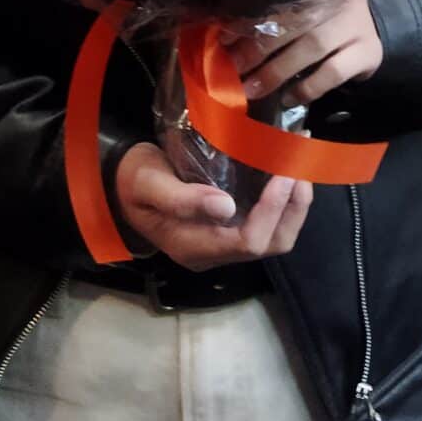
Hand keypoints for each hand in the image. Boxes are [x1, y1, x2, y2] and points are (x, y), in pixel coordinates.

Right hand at [115, 144, 312, 270]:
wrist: (120, 186)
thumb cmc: (133, 182)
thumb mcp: (149, 184)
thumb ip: (182, 198)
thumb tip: (226, 207)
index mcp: (193, 247)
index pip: (248, 241)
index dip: (272, 210)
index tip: (284, 173)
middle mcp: (214, 254)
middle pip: (271, 245)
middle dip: (293, 209)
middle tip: (301, 166)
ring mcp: (223, 244)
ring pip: (275, 237)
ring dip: (294, 205)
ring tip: (300, 166)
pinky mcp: (229, 230)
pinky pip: (267, 224)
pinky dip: (284, 201)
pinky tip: (288, 173)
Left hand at [224, 0, 382, 110]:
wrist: (374, 28)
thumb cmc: (326, 17)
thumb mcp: (306, 5)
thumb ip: (276, 15)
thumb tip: (229, 39)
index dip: (250, 17)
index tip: (223, 38)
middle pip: (294, 21)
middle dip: (259, 47)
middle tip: (233, 67)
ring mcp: (356, 25)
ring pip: (313, 45)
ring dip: (278, 70)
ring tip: (253, 88)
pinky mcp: (367, 53)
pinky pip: (333, 72)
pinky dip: (308, 87)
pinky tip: (288, 97)